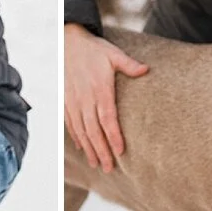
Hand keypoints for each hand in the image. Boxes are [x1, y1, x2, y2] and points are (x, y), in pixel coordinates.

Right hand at [64, 23, 147, 171]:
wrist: (67, 42)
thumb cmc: (94, 49)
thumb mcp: (113, 54)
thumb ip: (129, 65)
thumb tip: (146, 70)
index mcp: (100, 90)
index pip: (107, 118)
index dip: (113, 136)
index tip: (120, 151)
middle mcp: (85, 99)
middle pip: (94, 130)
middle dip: (101, 151)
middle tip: (109, 168)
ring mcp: (73, 101)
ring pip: (81, 130)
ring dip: (89, 149)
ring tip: (96, 164)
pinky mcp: (65, 101)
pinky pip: (70, 123)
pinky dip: (76, 137)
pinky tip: (82, 148)